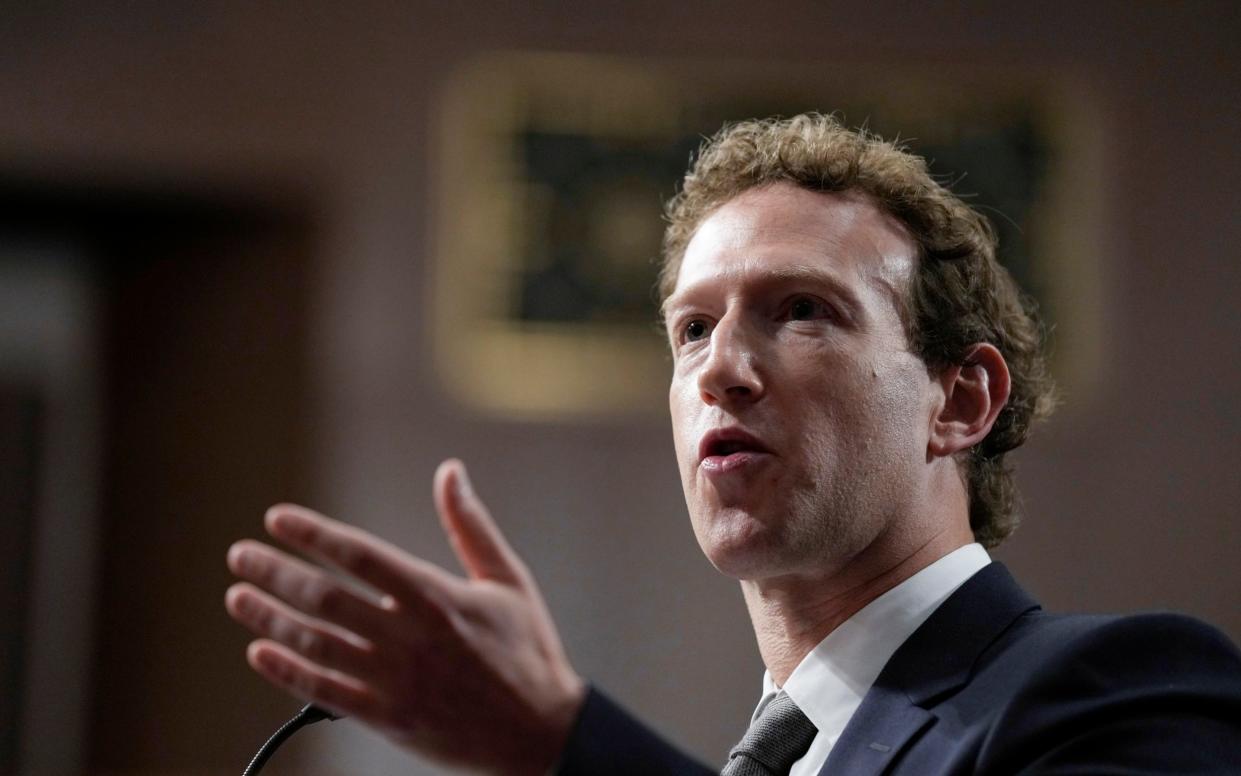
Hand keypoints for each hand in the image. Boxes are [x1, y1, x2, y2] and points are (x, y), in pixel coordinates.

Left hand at [225, 459, 586, 774]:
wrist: (541, 732)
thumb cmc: (527, 650)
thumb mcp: (508, 580)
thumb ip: (471, 526)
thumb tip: (450, 472)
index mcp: (438, 596)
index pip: (360, 556)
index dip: (314, 535)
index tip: (277, 519)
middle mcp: (411, 637)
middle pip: (326, 597)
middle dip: (275, 573)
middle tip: (241, 556)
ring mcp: (396, 681)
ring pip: (316, 643)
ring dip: (270, 617)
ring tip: (240, 597)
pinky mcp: (388, 719)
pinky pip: (324, 693)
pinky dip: (287, 671)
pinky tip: (261, 652)